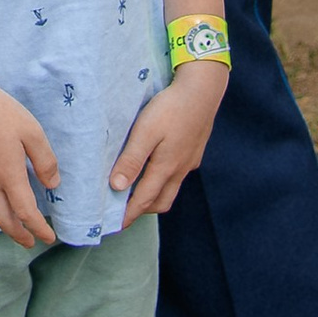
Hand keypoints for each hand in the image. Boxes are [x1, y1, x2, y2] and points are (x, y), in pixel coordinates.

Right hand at [0, 75, 60, 249]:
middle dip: (18, 235)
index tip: (50, 238)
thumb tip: (52, 185)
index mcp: (9, 175)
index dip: (39, 228)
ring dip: (8, 223)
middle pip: (4, 220)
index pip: (26, 213)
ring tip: (21, 226)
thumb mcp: (32, 132)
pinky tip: (8, 199)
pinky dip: (0, 207)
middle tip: (31, 243)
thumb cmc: (1, 112)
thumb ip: (45, 161)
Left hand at [110, 61, 226, 219]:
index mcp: (166, 168)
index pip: (143, 200)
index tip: (114, 227)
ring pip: (170, 189)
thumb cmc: (171, 108)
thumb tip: (116, 187)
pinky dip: (164, 180)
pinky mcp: (194, 151)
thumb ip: (132, 160)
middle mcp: (180, 170)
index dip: (128, 215)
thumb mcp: (145, 132)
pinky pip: (178, 175)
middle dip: (142, 210)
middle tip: (123, 211)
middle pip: (160, 201)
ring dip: (154, 195)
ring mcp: (189, 161)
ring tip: (135, 191)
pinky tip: (155, 168)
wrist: (203, 89)